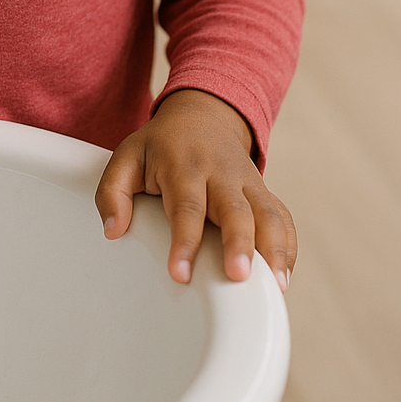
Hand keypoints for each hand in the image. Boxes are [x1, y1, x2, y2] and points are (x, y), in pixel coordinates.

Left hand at [94, 89, 296, 292]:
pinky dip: (288, 245)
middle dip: (239, 243)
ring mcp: (248, 182)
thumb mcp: (127, 156)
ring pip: (268, 214)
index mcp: (184, 166)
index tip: (180, 274)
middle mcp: (221, 174)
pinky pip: (283, 217)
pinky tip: (284, 276)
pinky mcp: (263, 192)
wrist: (202, 114)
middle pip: (235, 210)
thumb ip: (112, 192)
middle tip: (239, 276)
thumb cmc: (161, 145)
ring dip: (274, 249)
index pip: (186, 206)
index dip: (185, 240)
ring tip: (275, 287)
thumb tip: (113, 231)